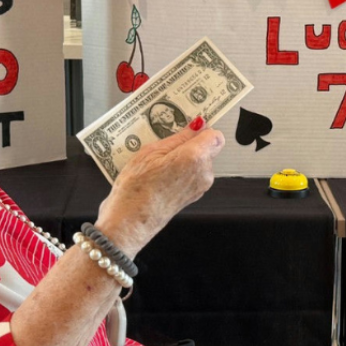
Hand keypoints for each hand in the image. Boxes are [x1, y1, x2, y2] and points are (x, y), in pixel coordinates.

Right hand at [96, 117, 223, 256]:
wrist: (130, 221)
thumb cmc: (137, 188)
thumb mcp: (152, 152)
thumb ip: (179, 137)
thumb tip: (197, 125)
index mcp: (195, 157)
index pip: (215, 135)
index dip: (202, 130)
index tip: (190, 125)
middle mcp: (204, 173)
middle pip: (206, 148)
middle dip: (190, 143)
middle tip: (165, 144)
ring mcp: (200, 186)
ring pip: (199, 162)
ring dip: (183, 158)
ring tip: (158, 162)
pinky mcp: (194, 196)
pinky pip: (192, 175)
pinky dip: (181, 171)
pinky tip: (160, 174)